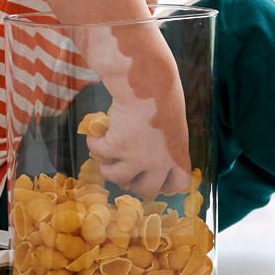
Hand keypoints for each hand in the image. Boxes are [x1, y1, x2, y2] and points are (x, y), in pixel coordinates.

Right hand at [87, 82, 190, 198]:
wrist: (148, 84)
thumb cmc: (164, 94)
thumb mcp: (173, 122)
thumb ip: (166, 140)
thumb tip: (150, 146)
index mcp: (177, 154)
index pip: (180, 183)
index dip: (167, 182)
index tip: (156, 174)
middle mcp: (159, 162)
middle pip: (147, 190)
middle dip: (134, 183)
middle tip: (125, 169)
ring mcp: (136, 158)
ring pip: (116, 177)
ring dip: (108, 168)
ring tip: (106, 157)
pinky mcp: (116, 148)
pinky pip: (99, 153)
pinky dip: (94, 143)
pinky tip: (95, 134)